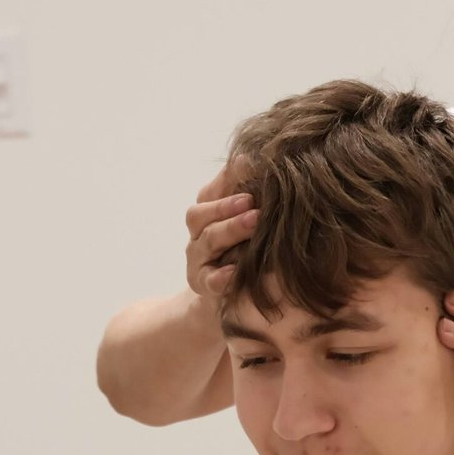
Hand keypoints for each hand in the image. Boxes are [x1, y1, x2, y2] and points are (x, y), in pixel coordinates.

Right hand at [184, 157, 256, 297]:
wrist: (230, 297)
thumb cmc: (241, 249)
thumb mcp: (242, 219)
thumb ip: (242, 192)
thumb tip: (250, 157)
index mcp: (207, 215)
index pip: (208, 194)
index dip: (226, 181)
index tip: (250, 166)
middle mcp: (198, 235)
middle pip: (202, 215)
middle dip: (226, 205)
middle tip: (252, 199)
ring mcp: (199, 261)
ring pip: (207, 242)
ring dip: (230, 229)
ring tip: (254, 221)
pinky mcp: (205, 286)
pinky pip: (210, 280)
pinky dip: (221, 276)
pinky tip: (235, 271)